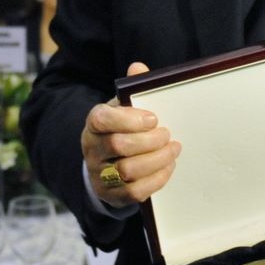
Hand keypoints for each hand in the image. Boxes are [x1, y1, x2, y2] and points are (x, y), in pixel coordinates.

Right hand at [82, 62, 179, 207]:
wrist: (106, 164)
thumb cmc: (120, 130)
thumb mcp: (122, 108)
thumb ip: (131, 89)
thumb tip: (138, 68)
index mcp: (93, 123)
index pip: (102, 119)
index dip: (130, 119)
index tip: (154, 118)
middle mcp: (92, 149)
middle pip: (118, 145)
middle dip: (149, 140)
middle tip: (167, 134)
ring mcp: (100, 175)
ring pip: (128, 170)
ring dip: (157, 160)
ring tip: (173, 149)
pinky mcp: (112, 195)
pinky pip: (135, 192)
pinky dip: (157, 179)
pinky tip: (168, 166)